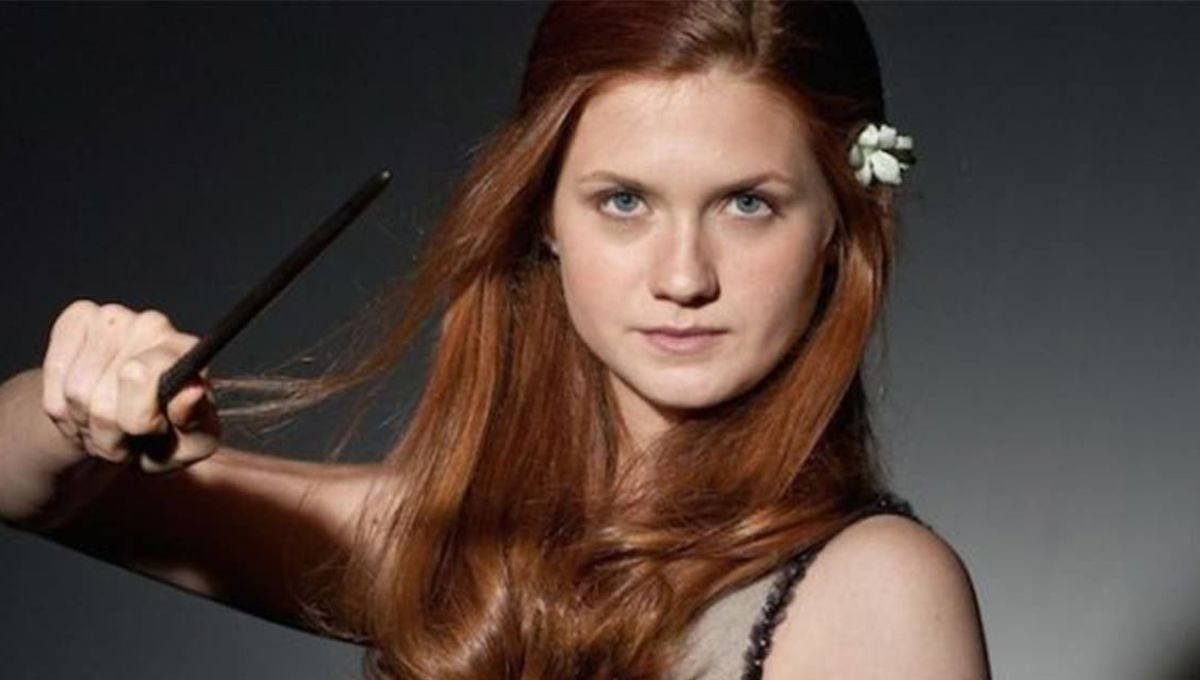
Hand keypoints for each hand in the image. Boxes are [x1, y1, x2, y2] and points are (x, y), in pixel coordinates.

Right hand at [41, 299, 220, 473]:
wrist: (129, 427)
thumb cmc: (168, 434)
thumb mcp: (190, 442)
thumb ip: (194, 421)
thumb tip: (192, 391)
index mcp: (186, 351)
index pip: (138, 375)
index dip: (137, 418)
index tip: (150, 430)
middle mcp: (152, 325)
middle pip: (102, 397)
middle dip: (109, 431)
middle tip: (125, 436)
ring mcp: (112, 318)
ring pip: (74, 391)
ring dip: (85, 424)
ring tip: (106, 426)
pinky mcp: (77, 320)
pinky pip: (52, 378)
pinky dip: (61, 408)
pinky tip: (83, 410)